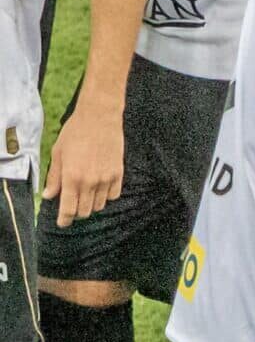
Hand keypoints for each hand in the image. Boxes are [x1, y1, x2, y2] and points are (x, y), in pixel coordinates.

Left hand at [43, 108, 122, 226]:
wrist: (100, 118)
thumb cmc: (75, 133)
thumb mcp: (58, 154)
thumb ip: (54, 177)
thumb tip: (49, 195)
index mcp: (71, 177)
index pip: (68, 208)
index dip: (64, 220)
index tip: (62, 223)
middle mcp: (90, 181)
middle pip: (85, 211)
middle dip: (77, 212)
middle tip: (72, 206)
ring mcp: (106, 179)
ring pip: (100, 205)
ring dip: (91, 204)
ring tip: (86, 195)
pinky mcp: (118, 174)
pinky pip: (114, 195)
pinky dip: (106, 197)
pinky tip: (100, 188)